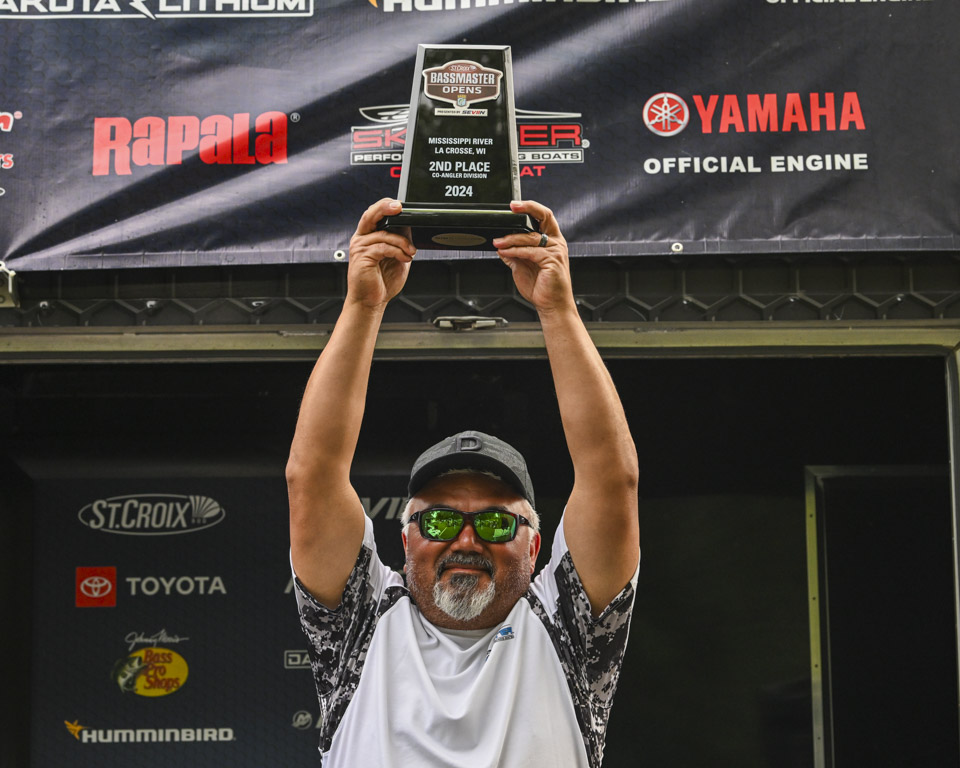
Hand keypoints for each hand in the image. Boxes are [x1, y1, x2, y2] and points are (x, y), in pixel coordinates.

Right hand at [347, 199, 416, 309]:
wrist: (371, 302)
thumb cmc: (381, 282)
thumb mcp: (397, 256)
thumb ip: (400, 241)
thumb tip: (409, 226)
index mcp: (368, 236)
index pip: (375, 214)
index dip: (386, 206)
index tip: (400, 205)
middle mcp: (361, 238)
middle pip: (371, 214)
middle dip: (385, 207)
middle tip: (399, 207)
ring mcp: (360, 247)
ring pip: (384, 234)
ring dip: (403, 242)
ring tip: (411, 252)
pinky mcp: (362, 256)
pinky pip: (383, 247)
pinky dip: (398, 251)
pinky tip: (405, 258)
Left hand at [493, 200, 574, 314]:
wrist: (551, 306)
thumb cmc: (541, 288)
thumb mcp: (521, 267)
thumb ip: (513, 255)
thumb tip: (501, 246)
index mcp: (551, 241)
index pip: (543, 217)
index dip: (530, 207)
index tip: (514, 205)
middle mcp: (556, 243)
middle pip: (545, 216)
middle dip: (527, 208)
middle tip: (511, 208)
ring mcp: (555, 251)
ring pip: (531, 237)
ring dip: (511, 238)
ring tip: (498, 242)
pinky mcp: (552, 260)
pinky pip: (530, 251)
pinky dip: (515, 251)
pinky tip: (504, 252)